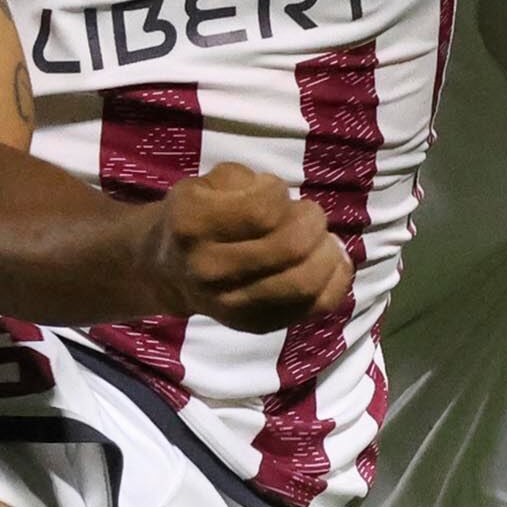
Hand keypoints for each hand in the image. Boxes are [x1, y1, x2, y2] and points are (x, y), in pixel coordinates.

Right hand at [148, 162, 351, 331]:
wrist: (171, 271)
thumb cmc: (199, 215)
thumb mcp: (209, 182)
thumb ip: (246, 182)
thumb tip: (286, 205)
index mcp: (194, 225)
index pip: (263, 211)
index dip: (279, 194)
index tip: (274, 193)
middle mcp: (209, 270)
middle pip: (290, 249)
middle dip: (313, 223)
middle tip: (309, 215)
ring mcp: (232, 305)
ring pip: (305, 284)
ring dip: (327, 254)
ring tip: (321, 239)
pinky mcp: (256, 325)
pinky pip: (314, 307)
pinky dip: (335, 281)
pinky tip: (330, 262)